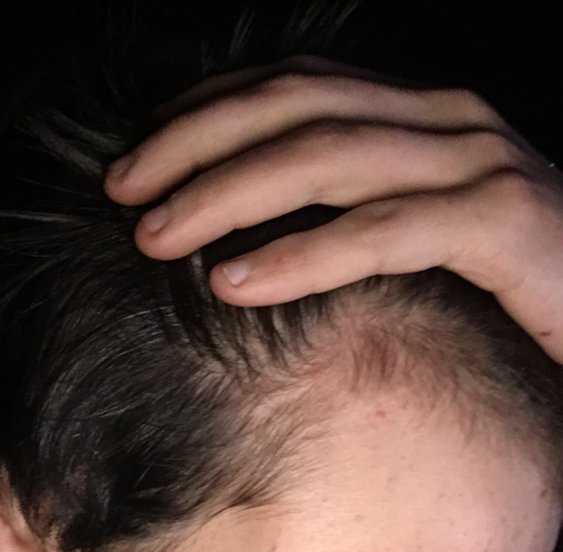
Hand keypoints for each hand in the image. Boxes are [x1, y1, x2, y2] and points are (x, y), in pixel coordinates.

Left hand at [105, 55, 562, 362]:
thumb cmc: (513, 278)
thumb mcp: (426, 226)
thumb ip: (359, 203)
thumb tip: (260, 227)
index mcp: (423, 111)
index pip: (296, 87)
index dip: (208, 113)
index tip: (143, 157)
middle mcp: (449, 119)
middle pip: (296, 108)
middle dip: (196, 147)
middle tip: (125, 192)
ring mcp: (480, 163)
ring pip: (327, 158)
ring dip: (227, 197)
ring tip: (156, 238)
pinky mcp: (502, 223)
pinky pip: (382, 232)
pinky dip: (301, 256)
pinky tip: (235, 283)